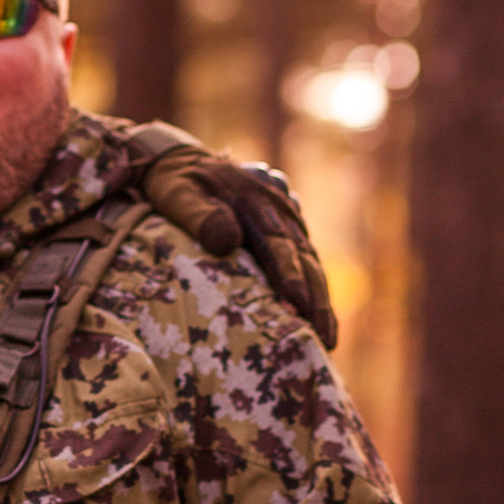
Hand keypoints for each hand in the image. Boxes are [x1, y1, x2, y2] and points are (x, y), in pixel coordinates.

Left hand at [132, 134, 338, 348]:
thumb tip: (227, 241)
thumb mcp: (177, 192)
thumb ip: (198, 214)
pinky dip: (314, 294)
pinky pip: (305, 265)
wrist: (182, 161)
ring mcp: (286, 222)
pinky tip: (319, 324)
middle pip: (303, 259)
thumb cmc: (175, 184)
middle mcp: (279, 212)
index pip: (277, 244)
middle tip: (321, 339)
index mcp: (254, 203)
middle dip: (315, 300)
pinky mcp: (286, 233)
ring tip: (327, 341)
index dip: (288, 275)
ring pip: (311, 265)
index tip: (295, 304)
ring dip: (321, 303)